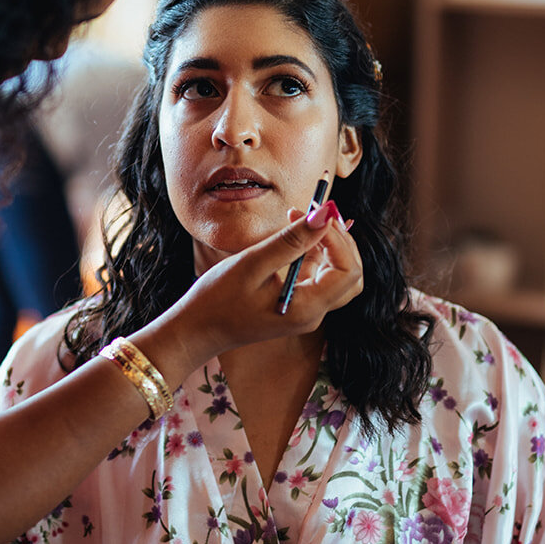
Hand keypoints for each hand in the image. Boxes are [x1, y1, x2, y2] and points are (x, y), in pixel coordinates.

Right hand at [151, 202, 362, 360]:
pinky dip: (312, 253)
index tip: (316, 213)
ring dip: (326, 244)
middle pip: (349, 274)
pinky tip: (292, 235)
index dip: (339, 238)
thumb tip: (325, 215)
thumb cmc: (217, 299)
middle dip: (339, 240)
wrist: (195, 330)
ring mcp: (305, 311)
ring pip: (336, 274)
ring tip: (300, 218)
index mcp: (307, 309)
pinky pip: (316, 276)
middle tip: (315, 213)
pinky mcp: (295, 304)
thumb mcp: (253, 263)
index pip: (347, 271)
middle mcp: (312, 314)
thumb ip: (291, 240)